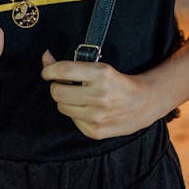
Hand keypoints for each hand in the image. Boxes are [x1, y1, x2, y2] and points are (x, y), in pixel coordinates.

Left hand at [41, 50, 155, 139]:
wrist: (143, 103)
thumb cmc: (117, 81)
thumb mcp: (99, 66)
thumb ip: (71, 64)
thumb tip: (45, 57)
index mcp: (101, 74)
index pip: (64, 70)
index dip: (49, 69)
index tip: (46, 71)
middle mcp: (99, 96)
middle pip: (57, 92)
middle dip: (56, 86)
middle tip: (63, 84)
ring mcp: (98, 116)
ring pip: (62, 107)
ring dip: (65, 100)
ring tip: (78, 96)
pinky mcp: (96, 132)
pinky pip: (72, 120)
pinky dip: (75, 113)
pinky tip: (88, 108)